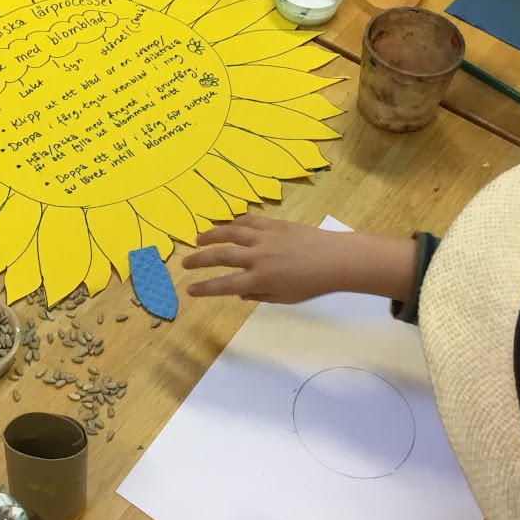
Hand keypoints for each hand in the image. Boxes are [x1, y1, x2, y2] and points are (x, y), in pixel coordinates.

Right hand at [183, 215, 416, 303]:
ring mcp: (264, 238)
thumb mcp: (285, 297)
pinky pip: (249, 221)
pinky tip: (227, 226)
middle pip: (220, 257)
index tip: (189, 289)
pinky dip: (235, 223)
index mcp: (259, 279)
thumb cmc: (312, 284)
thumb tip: (239, 292)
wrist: (336, 259)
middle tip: (184, 263)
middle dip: (199, 260)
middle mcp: (256, 257)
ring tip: (198, 239)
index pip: (223, 285)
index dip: (204, 288)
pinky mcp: (273, 224)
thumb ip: (259, 295)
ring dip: (211, 236)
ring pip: (230, 233)